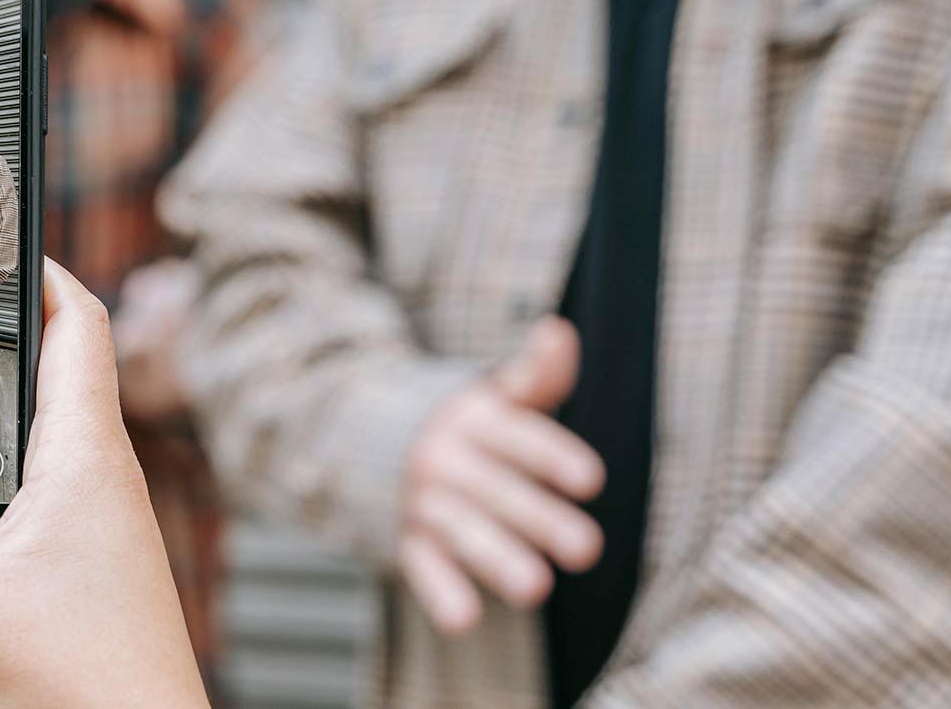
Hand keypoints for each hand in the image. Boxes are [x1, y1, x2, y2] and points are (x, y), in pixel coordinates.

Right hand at [397, 317, 604, 634]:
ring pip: (461, 530)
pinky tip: (464, 619)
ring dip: (496, 559)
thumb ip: (534, 374)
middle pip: (497, 490)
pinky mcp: (405, 540)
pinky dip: (439, 592)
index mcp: (474, 420)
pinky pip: (421, 567)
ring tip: (536, 589)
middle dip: (539, 519)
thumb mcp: (492, 394)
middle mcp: (445, 459)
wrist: (358, 436)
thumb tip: (559, 332)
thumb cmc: (459, 424)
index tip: (591, 479)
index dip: (551, 457)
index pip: (516, 437)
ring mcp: (422, 502)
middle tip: (587, 549)